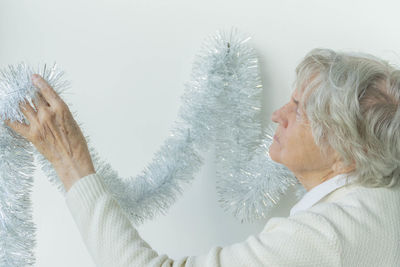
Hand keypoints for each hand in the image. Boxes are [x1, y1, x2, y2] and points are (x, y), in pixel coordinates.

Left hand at [4, 74, 94, 191]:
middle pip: (34, 97)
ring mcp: (38, 124)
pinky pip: (15, 123)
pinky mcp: (31, 134)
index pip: (46, 90)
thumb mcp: (72, 121)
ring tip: (18, 99)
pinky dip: (9, 118)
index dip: (38, 82)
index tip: (33, 77)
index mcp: (60, 108)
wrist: (72, 159)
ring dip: (20, 102)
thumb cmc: (76, 143)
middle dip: (30, 93)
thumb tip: (50, 106)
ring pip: (23, 107)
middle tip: (27, 91)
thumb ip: (59, 112)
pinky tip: (6, 115)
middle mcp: (47, 114)